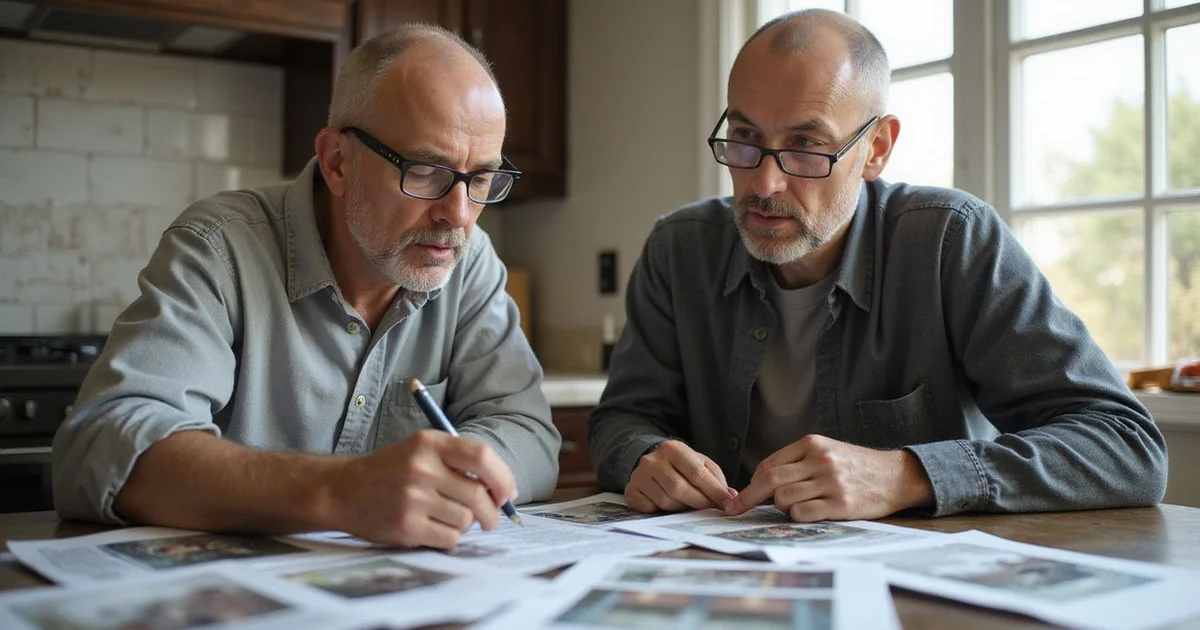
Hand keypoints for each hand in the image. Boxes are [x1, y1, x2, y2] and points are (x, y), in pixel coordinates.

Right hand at [330, 429, 516, 548]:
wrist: (343, 490)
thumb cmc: (391, 470)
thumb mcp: (421, 449)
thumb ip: (459, 461)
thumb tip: (503, 490)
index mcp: (429, 443)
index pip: (481, 456)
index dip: (503, 477)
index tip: (507, 494)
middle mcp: (421, 468)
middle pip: (478, 494)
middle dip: (491, 511)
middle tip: (490, 517)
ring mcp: (412, 498)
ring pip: (466, 520)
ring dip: (466, 524)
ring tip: (449, 518)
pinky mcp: (406, 526)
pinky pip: (449, 538)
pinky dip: (450, 538)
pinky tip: (435, 529)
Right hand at [625, 440, 736, 512]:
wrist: (650, 463)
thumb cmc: (681, 466)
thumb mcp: (699, 464)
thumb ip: (716, 479)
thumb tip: (731, 497)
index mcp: (672, 448)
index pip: (696, 472)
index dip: (714, 490)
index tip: (727, 503)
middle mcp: (652, 460)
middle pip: (679, 488)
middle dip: (699, 502)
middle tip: (711, 509)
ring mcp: (639, 476)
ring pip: (666, 500)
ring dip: (682, 507)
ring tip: (689, 504)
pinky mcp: (631, 491)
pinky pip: (651, 508)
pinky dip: (663, 511)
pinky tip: (669, 505)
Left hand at [724, 434, 932, 520]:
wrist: (895, 476)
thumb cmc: (856, 465)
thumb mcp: (827, 450)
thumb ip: (797, 461)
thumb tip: (761, 481)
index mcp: (813, 444)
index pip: (769, 465)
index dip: (749, 484)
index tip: (737, 499)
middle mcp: (820, 461)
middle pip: (770, 481)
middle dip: (749, 498)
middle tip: (737, 510)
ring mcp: (831, 483)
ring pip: (784, 499)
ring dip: (782, 507)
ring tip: (797, 505)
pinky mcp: (841, 505)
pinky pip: (803, 514)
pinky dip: (798, 517)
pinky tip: (809, 512)